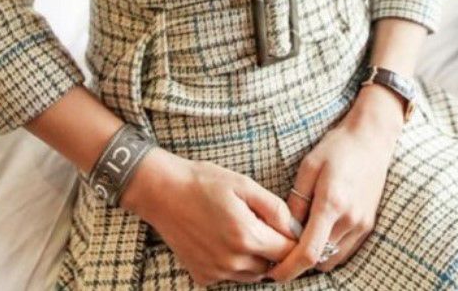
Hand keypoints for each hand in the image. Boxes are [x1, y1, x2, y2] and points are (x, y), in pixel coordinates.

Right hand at [120, 147, 298, 285]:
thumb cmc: (203, 182)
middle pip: (272, 265)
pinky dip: (235, 263)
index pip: (288, 252)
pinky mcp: (203, 276)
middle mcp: (233, 261)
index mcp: (247, 236)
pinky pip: (231, 276)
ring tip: (242, 228)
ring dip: (256, 257)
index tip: (290, 227)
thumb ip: (274, 208)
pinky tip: (223, 238)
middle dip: (274, 248)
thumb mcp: (243, 184)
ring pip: (253, 274)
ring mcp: (216, 272)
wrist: (162, 191)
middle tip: (262, 222)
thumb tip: (295, 228)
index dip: (293, 240)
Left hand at [266, 84, 404, 281]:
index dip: (288, 268)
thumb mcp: (308, 167)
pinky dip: (329, 249)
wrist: (371, 139)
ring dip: (315, 256)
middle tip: (280, 250)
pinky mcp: (368, 225)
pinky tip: (317, 232)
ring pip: (333, 258)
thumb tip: (284, 229)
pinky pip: (345, 250)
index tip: (273, 273)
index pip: (309, 251)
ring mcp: (362, 224)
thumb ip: (296, 200)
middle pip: (320, 260)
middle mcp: (350, 219)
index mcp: (331, 203)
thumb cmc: (336, 148)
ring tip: (298, 239)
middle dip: (299, 261)